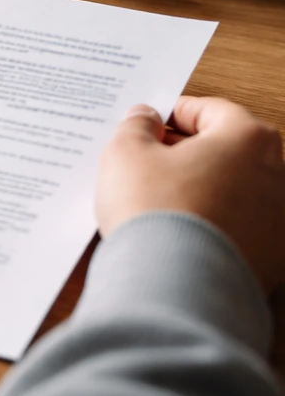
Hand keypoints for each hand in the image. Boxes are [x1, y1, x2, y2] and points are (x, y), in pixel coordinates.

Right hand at [97, 97, 284, 292]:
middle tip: (146, 160)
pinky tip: (173, 232)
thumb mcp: (126, 152)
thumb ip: (135, 126)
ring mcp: (277, 221)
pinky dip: (208, 224)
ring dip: (198, 189)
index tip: (148, 124)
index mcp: (247, 138)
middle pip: (226, 150)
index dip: (172, 113)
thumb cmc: (155, 210)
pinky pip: (234, 228)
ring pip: (231, 190)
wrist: (173, 286)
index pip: (211, 109)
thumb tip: (144, 118)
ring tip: (155, 200)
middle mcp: (274, 175)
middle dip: (186, 152)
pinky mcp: (270, 259)